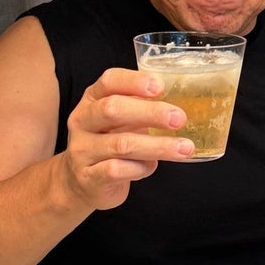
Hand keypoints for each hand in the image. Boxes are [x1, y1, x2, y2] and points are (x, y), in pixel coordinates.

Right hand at [61, 67, 193, 210]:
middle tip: (179, 118)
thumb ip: (142, 107)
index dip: (135, 81)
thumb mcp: (121, 120)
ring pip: (121, 144)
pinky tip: (151, 166)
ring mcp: (82, 150)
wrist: (81, 183)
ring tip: (184, 148)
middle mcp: (82, 121)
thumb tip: (179, 105)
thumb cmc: (109, 144)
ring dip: (157, 146)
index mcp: (92, 99)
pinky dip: (141, 168)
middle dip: (150, 113)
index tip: (161, 87)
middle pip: (112, 109)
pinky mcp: (88, 177)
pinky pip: (117, 170)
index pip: (110, 81)